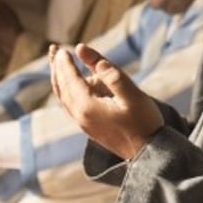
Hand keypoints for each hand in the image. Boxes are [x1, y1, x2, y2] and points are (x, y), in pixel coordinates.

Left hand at [50, 43, 162, 160]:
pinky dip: (66, 91)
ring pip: (64, 97)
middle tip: (54, 49)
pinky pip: (71, 105)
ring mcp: (83, 123)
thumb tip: (82, 50)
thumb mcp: (131, 94)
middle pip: (61, 87)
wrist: (148, 154)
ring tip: (59, 63)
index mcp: (87, 106)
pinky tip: (72, 85)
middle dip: (57, 68)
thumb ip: (109, 71)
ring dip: (59, 79)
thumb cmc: (144, 122)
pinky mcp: (89, 127)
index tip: (62, 48)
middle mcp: (80, 116)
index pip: (69, 78)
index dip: (65, 62)